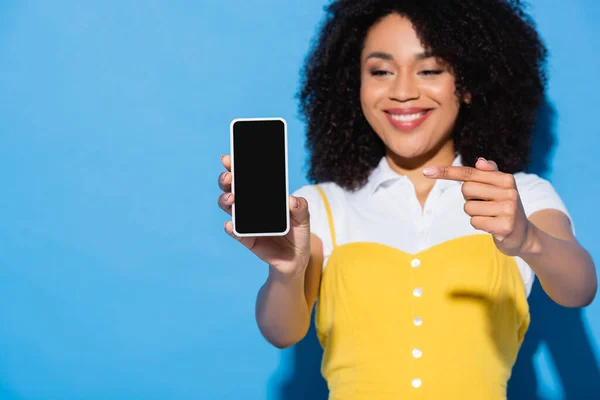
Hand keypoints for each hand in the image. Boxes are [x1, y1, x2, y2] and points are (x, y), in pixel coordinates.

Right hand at [217, 154, 311, 275]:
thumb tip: (292, 200)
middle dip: (226, 180)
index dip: (236, 166)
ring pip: (229, 207)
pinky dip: (231, 228)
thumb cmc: (298, 233)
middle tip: (228, 177)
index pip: (246, 177)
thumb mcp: (304, 219)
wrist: (295, 259)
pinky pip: (236, 232)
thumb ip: (301, 208)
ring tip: (230, 198)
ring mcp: (246, 222)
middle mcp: (250, 206)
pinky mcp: (246, 239)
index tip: (229, 159)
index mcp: (262, 195)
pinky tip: (231, 224)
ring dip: (226, 200)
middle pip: (232, 189)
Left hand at [423, 157, 532, 256]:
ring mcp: (508, 209)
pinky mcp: (505, 226)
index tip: (426, 172)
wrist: (523, 235)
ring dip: (474, 214)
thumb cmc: (503, 207)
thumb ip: (488, 173)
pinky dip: (478, 225)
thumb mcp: (499, 189)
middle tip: (485, 205)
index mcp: (506, 179)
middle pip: (466, 189)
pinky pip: (474, 222)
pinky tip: (492, 226)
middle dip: (469, 198)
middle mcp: (509, 192)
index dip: (446, 172)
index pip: (470, 173)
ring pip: (468, 208)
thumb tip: (480, 161)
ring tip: (490, 216)